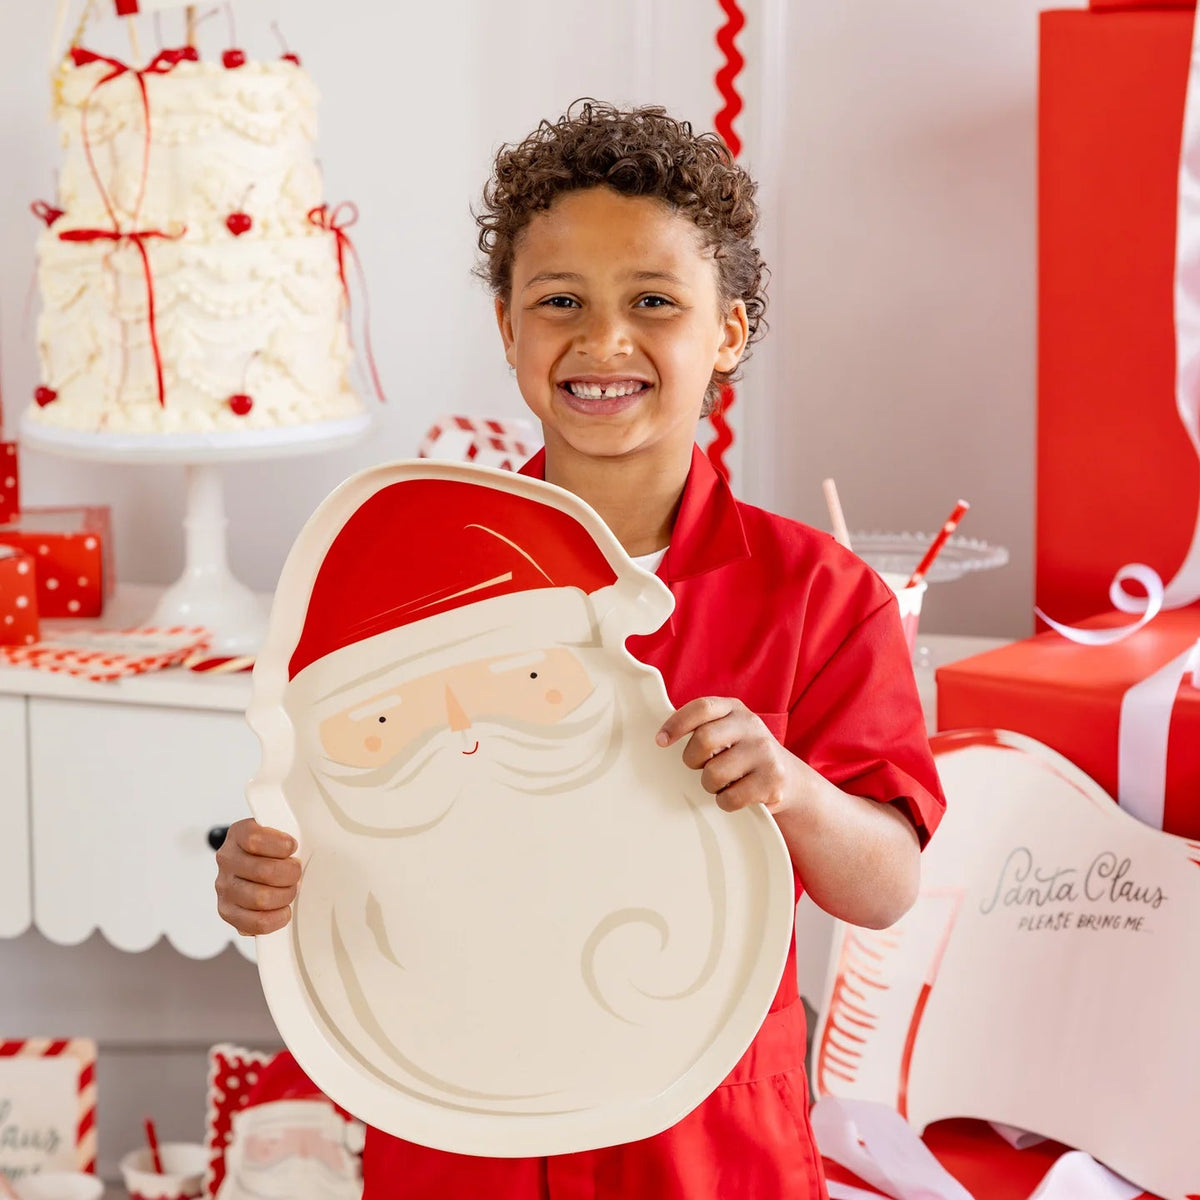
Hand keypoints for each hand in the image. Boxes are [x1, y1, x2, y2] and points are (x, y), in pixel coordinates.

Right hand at [214, 818, 300, 935]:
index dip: (282, 845)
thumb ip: (289, 830)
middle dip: (290, 874)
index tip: (293, 847)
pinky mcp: (228, 911)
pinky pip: (256, 922)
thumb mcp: (280, 829)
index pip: (255, 839)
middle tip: (295, 873)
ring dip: (284, 896)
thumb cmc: (273, 848)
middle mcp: (227, 860)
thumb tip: (301, 844)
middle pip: (264, 871)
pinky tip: (282, 909)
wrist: (254, 863)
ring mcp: (224, 887)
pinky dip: (276, 918)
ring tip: (289, 890)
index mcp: (238, 834)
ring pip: (261, 898)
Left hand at [656, 697, 797, 814]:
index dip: (676, 724)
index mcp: (734, 709)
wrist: (789, 779)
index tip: (661, 741)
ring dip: (709, 784)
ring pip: (714, 773)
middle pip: (704, 740)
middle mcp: (752, 726)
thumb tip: (661, 738)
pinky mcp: (772, 781)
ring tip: (721, 781)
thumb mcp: (728, 730)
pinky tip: (734, 795)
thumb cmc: (743, 754)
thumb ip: (702, 727)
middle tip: (699, 766)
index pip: (701, 708)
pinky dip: (725, 802)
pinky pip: (730, 797)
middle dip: (692, 759)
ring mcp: (765, 752)